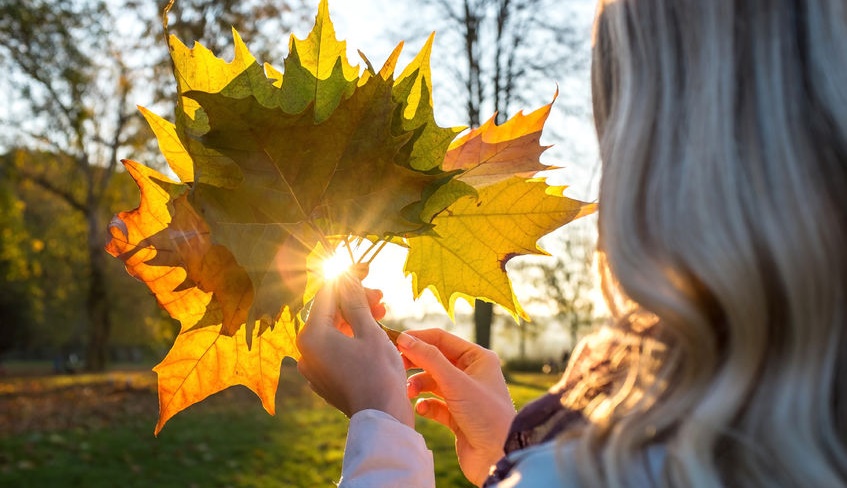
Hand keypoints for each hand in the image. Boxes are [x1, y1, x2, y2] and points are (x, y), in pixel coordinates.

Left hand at [296, 274, 412, 426]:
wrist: (382, 418)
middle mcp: (305, 351)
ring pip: (333, 331)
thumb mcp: (369, 331)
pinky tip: (371, 332)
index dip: (347, 278)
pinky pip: (335, 349)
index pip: (327, 294)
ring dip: (355, 318)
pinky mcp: (324, 378)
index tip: (364, 268)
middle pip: (328, 312)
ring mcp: (313, 367)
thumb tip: (345, 276)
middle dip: (354, 300)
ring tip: (381, 312)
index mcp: (311, 336)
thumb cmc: (378, 373)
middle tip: (380, 295)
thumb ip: (354, 301)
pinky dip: (351, 337)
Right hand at [398, 329, 515, 486]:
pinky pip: (435, 404)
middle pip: (435, 360)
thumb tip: (404, 339)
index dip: (418, 339)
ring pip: (432, 382)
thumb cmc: (485, 414)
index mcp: (478, 358)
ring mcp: (464, 395)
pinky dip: (425, 405)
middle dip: (416, 363)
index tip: (395, 342)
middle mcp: (472, 374)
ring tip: (409, 392)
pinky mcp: (457, 416)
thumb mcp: (456, 382)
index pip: (442, 339)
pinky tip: (421, 409)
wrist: (498, 456)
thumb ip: (429, 359)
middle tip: (397, 366)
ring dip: (418, 385)